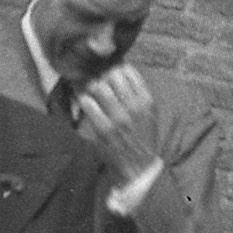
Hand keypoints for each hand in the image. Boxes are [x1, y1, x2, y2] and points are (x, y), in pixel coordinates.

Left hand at [75, 63, 163, 186]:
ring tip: (89, 90)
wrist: (138, 164)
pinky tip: (84, 102)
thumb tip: (121, 72)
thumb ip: (138, 94)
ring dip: (91, 86)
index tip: (110, 72)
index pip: (129, 72)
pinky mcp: (103, 129)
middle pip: (113, 76)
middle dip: (102, 75)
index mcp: (146, 100)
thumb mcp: (148, 112)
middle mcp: (133, 106)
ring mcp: (118, 117)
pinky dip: (84, 100)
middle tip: (97, 79)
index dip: (116, 68)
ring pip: (99, 87)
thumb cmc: (143, 136)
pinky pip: (88, 105)